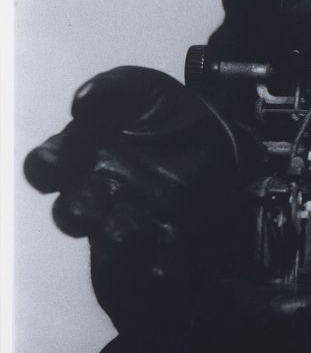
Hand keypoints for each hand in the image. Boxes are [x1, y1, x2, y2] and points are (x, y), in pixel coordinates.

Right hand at [24, 67, 254, 331]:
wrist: (221, 140)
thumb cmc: (169, 116)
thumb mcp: (144, 89)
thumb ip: (112, 89)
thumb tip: (82, 103)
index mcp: (83, 154)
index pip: (47, 165)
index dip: (48, 166)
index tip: (64, 162)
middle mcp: (99, 191)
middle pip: (73, 210)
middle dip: (80, 210)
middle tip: (94, 205)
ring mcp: (130, 217)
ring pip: (111, 238)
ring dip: (120, 235)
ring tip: (138, 225)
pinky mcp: (163, 240)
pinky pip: (156, 260)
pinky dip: (160, 263)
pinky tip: (169, 259)